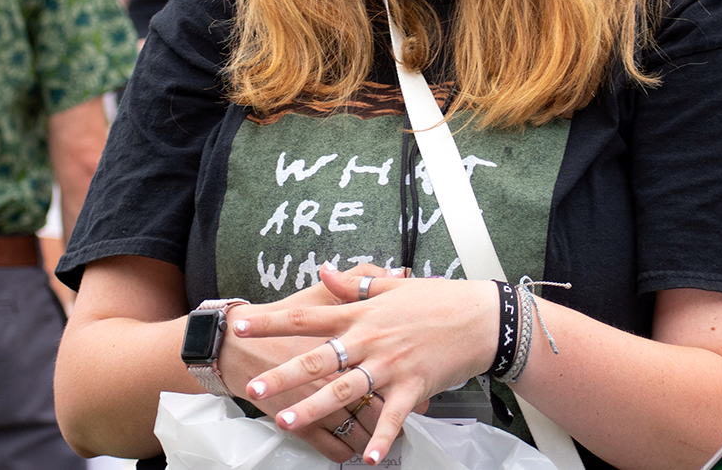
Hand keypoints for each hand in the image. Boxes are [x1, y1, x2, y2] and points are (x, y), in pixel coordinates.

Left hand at [235, 265, 497, 464]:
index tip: (240, 325)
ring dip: (315, 407)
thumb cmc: (436, 300)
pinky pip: (393, 417)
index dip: (271, 321)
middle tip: (254, 389)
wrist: (481, 318)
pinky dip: (380, 438)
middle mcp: (370, 341)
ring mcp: (390, 366)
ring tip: (288, 422)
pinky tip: (366, 458)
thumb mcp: (391, 286)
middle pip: (318, 360)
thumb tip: (321, 271)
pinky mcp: (414, 387)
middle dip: (283, 376)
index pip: (307, 317)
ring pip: (346, 390)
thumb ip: (352, 283)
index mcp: (360, 315)